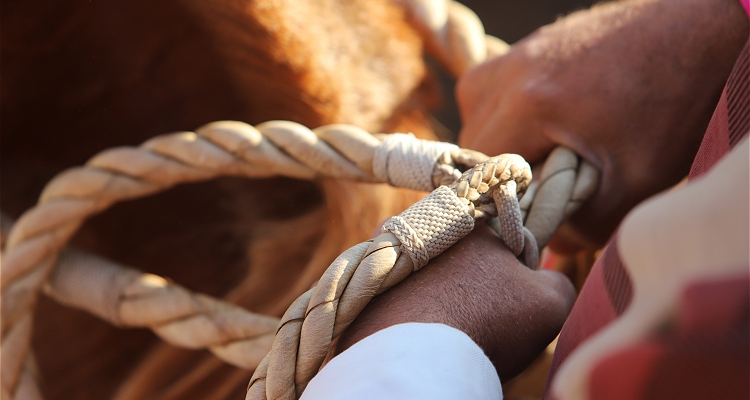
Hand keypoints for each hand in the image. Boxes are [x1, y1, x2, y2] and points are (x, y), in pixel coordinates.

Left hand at [326, 225, 575, 380]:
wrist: (415, 358)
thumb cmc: (488, 322)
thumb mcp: (550, 301)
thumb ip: (557, 281)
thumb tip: (543, 279)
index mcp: (467, 223)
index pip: (500, 243)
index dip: (514, 275)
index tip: (510, 301)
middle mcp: (421, 230)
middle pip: (459, 262)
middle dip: (471, 287)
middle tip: (479, 321)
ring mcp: (386, 261)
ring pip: (427, 281)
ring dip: (439, 300)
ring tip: (449, 332)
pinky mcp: (364, 291)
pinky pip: (396, 302)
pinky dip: (409, 318)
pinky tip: (422, 338)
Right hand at [457, 0, 748, 249]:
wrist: (705, 34)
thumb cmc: (676, 104)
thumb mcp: (636, 182)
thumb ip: (586, 224)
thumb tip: (553, 240)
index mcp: (528, 103)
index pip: (478, 167)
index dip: (497, 198)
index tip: (526, 212)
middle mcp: (513, 69)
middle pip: (471, 138)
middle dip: (497, 170)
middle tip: (538, 188)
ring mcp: (524, 49)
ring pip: (477, 106)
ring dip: (497, 137)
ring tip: (540, 154)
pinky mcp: (538, 41)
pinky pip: (497, 82)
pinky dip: (510, 109)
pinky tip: (549, 122)